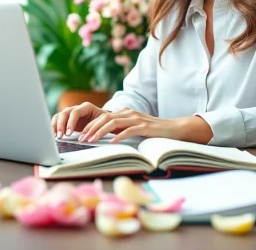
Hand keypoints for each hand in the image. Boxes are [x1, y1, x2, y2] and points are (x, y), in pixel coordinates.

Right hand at [51, 102, 108, 138]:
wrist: (103, 120)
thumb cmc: (104, 121)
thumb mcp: (103, 122)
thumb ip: (97, 126)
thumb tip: (91, 135)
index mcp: (86, 107)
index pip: (75, 112)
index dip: (71, 122)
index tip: (69, 133)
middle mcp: (76, 108)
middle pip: (65, 113)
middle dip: (61, 125)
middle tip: (61, 136)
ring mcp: (70, 113)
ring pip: (59, 116)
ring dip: (56, 126)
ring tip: (57, 137)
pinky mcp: (66, 119)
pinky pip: (57, 120)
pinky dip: (54, 127)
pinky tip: (55, 135)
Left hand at [79, 109, 213, 143]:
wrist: (175, 128)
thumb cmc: (154, 131)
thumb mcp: (135, 128)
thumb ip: (122, 128)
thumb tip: (107, 136)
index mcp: (125, 113)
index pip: (103, 117)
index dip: (90, 125)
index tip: (81, 135)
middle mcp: (129, 113)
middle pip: (105, 118)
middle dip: (91, 128)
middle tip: (81, 139)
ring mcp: (137, 119)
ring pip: (113, 123)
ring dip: (100, 132)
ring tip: (91, 140)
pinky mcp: (145, 127)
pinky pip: (129, 130)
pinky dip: (119, 136)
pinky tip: (111, 143)